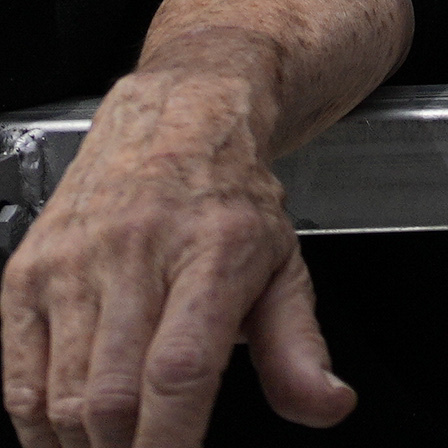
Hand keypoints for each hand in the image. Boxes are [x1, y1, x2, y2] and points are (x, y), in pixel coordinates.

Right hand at [1, 59, 341, 447]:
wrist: (170, 121)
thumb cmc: (227, 200)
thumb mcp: (282, 264)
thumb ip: (299, 347)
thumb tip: (327, 406)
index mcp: (215, 251)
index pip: (182, 370)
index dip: (172, 441)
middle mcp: (137, 254)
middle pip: (113, 396)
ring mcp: (72, 266)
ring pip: (62, 397)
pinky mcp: (24, 277)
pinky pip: (18, 380)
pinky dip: (37, 427)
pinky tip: (65, 436)